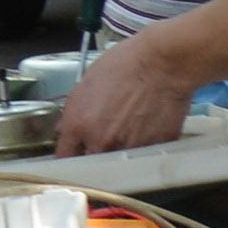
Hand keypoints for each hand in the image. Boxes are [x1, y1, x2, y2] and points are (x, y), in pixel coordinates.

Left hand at [53, 34, 194, 158]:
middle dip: (94, 153)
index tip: (74, 152)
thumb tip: (65, 128)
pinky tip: (146, 127)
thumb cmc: (126, 65)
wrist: (163, 63)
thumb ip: (73, 111)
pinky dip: (142, 147)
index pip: (64, 156)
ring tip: (129, 127)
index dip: (70, 154)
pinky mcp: (153, 151)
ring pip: (118, 163)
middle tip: (104, 136)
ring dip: (119, 150)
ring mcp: (128, 150)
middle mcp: (101, 142)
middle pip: (90, 163)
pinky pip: (143, 157)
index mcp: (79, 126)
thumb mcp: (86, 82)